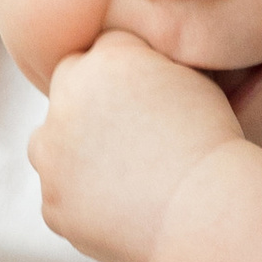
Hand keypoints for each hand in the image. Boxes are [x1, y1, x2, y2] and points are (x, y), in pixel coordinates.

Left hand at [28, 31, 242, 261]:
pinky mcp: (53, 203)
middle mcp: (67, 98)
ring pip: (52, 143)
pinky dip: (84, 199)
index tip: (151, 98)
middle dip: (93, 103)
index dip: (130, 73)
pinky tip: (123, 205)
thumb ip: (149, 67)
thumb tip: (135, 74)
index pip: (105, 49)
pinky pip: (62, 194)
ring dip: (76, 150)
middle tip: (134, 133)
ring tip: (126, 171)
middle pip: (70, 88)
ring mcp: (52, 154)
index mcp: (106, 59)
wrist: (204, 212)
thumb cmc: (210, 145)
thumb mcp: (191, 79)